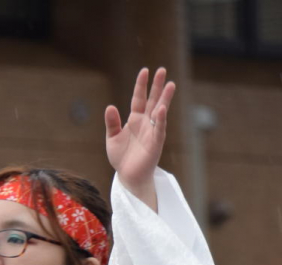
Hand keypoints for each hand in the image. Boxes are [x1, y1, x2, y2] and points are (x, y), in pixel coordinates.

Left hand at [105, 67, 175, 205]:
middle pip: (153, 100)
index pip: (139, 98)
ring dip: (165, 98)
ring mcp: (152, 132)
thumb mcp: (112, 138)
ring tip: (171, 84)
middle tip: (162, 70)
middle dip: (158, 86)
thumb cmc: (121, 158)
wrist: (128, 177)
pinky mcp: (155, 143)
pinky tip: (163, 109)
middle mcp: (146, 123)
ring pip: (160, 111)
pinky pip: (159, 129)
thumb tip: (110, 106)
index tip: (145, 71)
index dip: (141, 85)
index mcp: (135, 119)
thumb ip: (112, 123)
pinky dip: (161, 119)